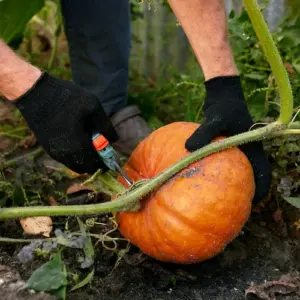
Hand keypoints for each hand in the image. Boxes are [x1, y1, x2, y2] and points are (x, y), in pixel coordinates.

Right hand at [11, 72, 117, 173]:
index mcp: (78, 146)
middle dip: (95, 162)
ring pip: (74, 164)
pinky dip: (74, 154)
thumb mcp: (93, 106)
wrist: (35, 92)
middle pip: (84, 168)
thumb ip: (106, 125)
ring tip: (90, 142)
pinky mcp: (47, 147)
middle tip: (101, 149)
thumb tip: (115, 140)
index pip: (95, 165)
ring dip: (84, 158)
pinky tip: (78, 139)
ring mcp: (54, 152)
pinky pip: (65, 158)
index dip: (105, 164)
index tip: (111, 158)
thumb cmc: (67, 97)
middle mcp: (65, 154)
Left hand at [185, 76, 270, 202]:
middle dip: (245, 191)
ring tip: (217, 197)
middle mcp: (247, 151)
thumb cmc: (224, 106)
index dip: (260, 190)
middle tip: (233, 206)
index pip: (263, 173)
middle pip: (251, 176)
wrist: (222, 94)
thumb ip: (204, 133)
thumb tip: (188, 149)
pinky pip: (224, 162)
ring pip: (237, 171)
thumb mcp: (215, 119)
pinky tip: (202, 176)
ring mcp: (238, 149)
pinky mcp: (227, 146)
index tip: (251, 204)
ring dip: (231, 183)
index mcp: (253, 148)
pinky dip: (217, 171)